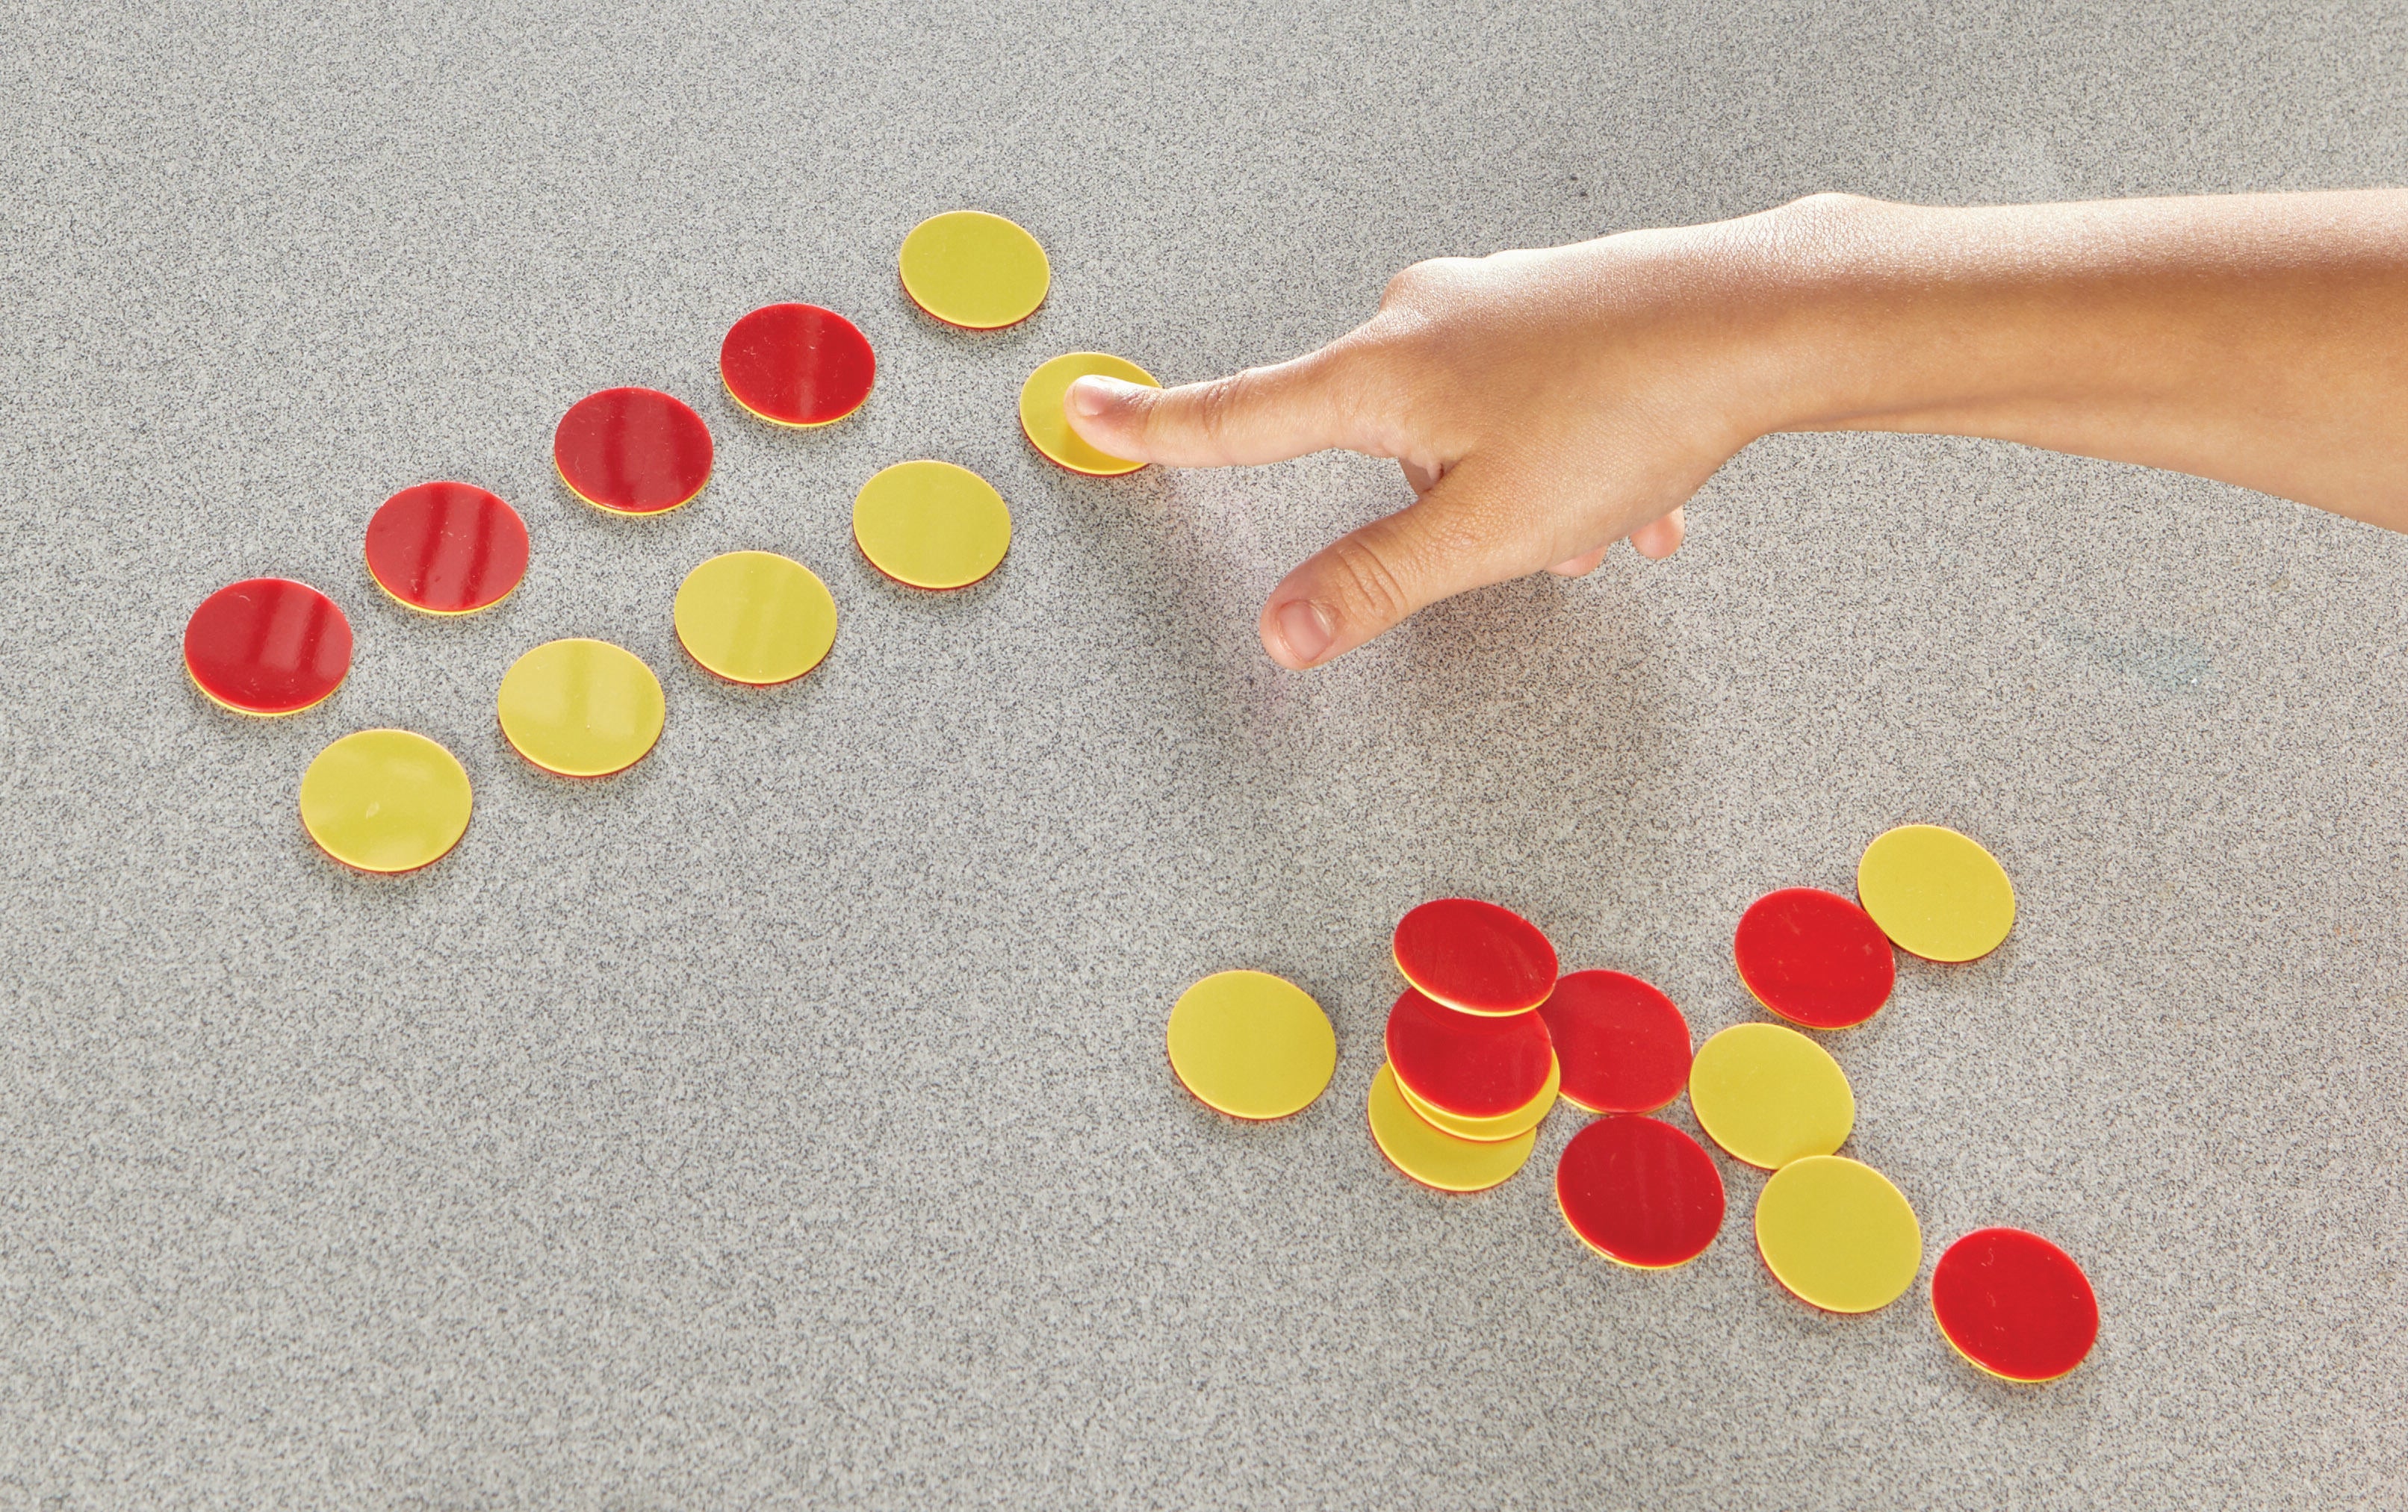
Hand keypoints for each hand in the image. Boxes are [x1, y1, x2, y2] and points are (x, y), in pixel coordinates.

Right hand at [1063, 209, 1812, 668]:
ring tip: (1604, 519)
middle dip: (1446, 514)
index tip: (1084, 410)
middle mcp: (1418, 319)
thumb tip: (1282, 629)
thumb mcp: (1484, 531)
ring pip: (1466, 436)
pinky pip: (1526, 410)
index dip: (1155, 427)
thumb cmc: (1627, 410)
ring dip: (1522, 498)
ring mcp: (1486, 303)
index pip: (1237, 416)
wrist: (1761, 320)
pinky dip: (1566, 466)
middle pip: (1378, 446)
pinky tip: (1638, 497)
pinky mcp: (1547, 305)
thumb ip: (1373, 584)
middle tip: (1535, 539)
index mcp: (1377, 373)